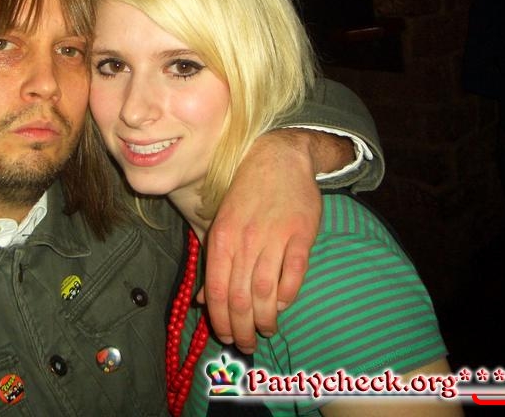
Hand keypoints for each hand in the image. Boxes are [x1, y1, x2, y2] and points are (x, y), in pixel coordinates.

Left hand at [201, 128, 349, 353]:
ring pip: (266, 292)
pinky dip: (287, 296)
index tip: (225, 336)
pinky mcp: (301, 234)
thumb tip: (203, 301)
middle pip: (241, 297)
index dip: (221, 319)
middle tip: (246, 345)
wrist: (277, 158)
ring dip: (265, 319)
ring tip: (265, 331)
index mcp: (221, 237)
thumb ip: (214, 263)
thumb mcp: (221, 223)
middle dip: (242, 328)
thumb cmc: (245, 194)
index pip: (217, 290)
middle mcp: (244, 240)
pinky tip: (281, 306)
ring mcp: (273, 237)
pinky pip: (293, 275)